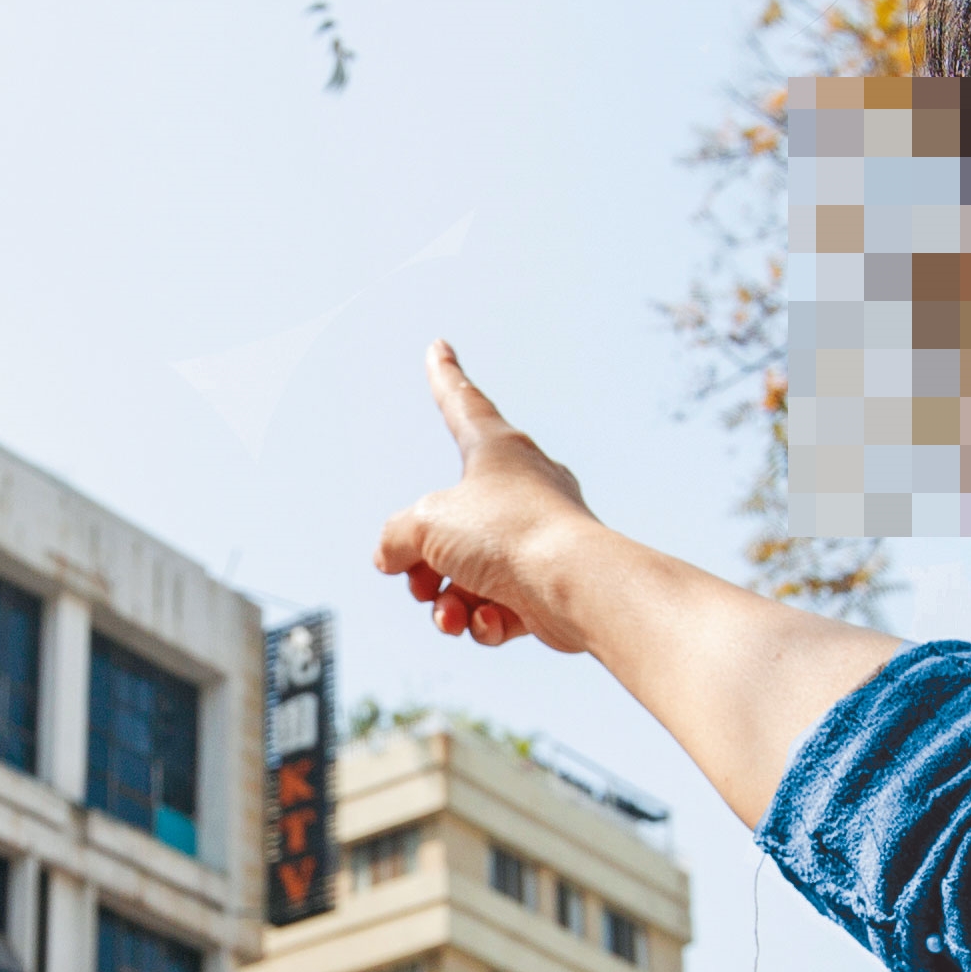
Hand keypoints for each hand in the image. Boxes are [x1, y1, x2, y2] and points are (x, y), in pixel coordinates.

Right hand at [372, 343, 615, 659]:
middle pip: (449, 522)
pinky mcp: (549, 587)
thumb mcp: (426, 524)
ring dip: (445, 601)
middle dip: (422, 561)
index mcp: (497, 450)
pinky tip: (489, 624)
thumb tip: (392, 560)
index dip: (443, 376)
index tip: (439, 347)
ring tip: (449, 613)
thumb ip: (396, 537)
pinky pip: (499, 607)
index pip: (461, 403)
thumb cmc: (508, 535)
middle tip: (417, 579)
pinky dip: (485, 621)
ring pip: (468, 572)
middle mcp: (522, 487)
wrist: (578, 588)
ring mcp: (537, 538)